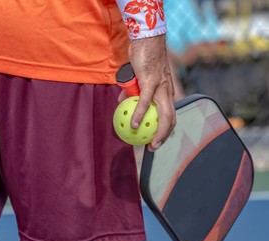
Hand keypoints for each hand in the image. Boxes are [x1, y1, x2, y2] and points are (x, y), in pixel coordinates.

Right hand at [118, 35, 175, 151]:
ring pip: (164, 114)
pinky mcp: (151, 81)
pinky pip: (145, 102)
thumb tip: (122, 103)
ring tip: (149, 143)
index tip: (157, 139)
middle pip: (172, 119)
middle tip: (153, 147)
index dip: (166, 129)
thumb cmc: (143, 58)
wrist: (146, 39)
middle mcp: (167, 91)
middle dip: (165, 136)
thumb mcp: (138, 79)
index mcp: (166, 92)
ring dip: (158, 132)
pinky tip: (132, 125)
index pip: (171, 114)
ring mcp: (161, 87)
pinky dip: (139, 115)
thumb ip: (132, 92)